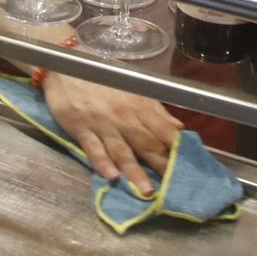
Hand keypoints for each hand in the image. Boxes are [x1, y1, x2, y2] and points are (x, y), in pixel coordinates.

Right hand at [41, 74, 182, 195]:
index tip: (189, 167)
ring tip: (146, 191)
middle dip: (161, 165)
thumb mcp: (132, 87)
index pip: (162, 130)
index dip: (176, 149)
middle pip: (146, 143)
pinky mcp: (81, 128)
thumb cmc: (103, 77)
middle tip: (175, 187)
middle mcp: (124, 116)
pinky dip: (102, 162)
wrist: (68, 64)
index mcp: (138, 105)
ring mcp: (102, 123)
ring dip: (135, 171)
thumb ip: (155, 110)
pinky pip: (93, 148)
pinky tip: (111, 176)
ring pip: (121, 150)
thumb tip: (178, 128)